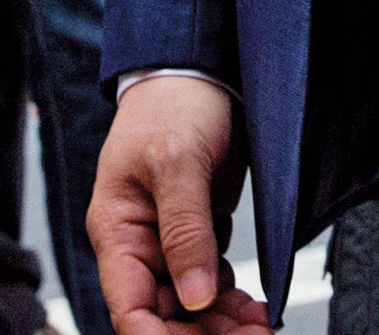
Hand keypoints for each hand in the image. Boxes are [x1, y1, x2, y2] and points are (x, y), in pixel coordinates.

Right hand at [89, 73, 274, 329]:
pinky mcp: (196, 233)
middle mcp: (138, 244)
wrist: (200, 69)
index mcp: (117, 230)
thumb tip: (195, 296)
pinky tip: (256, 310)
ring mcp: (168, 241)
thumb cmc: (174, 104)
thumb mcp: (178, 163)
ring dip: (223, 325)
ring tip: (261, 330)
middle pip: (164, 315)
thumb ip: (185, 231)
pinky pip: (209, 285)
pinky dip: (231, 303)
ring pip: (190, 307)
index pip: (130, 308)